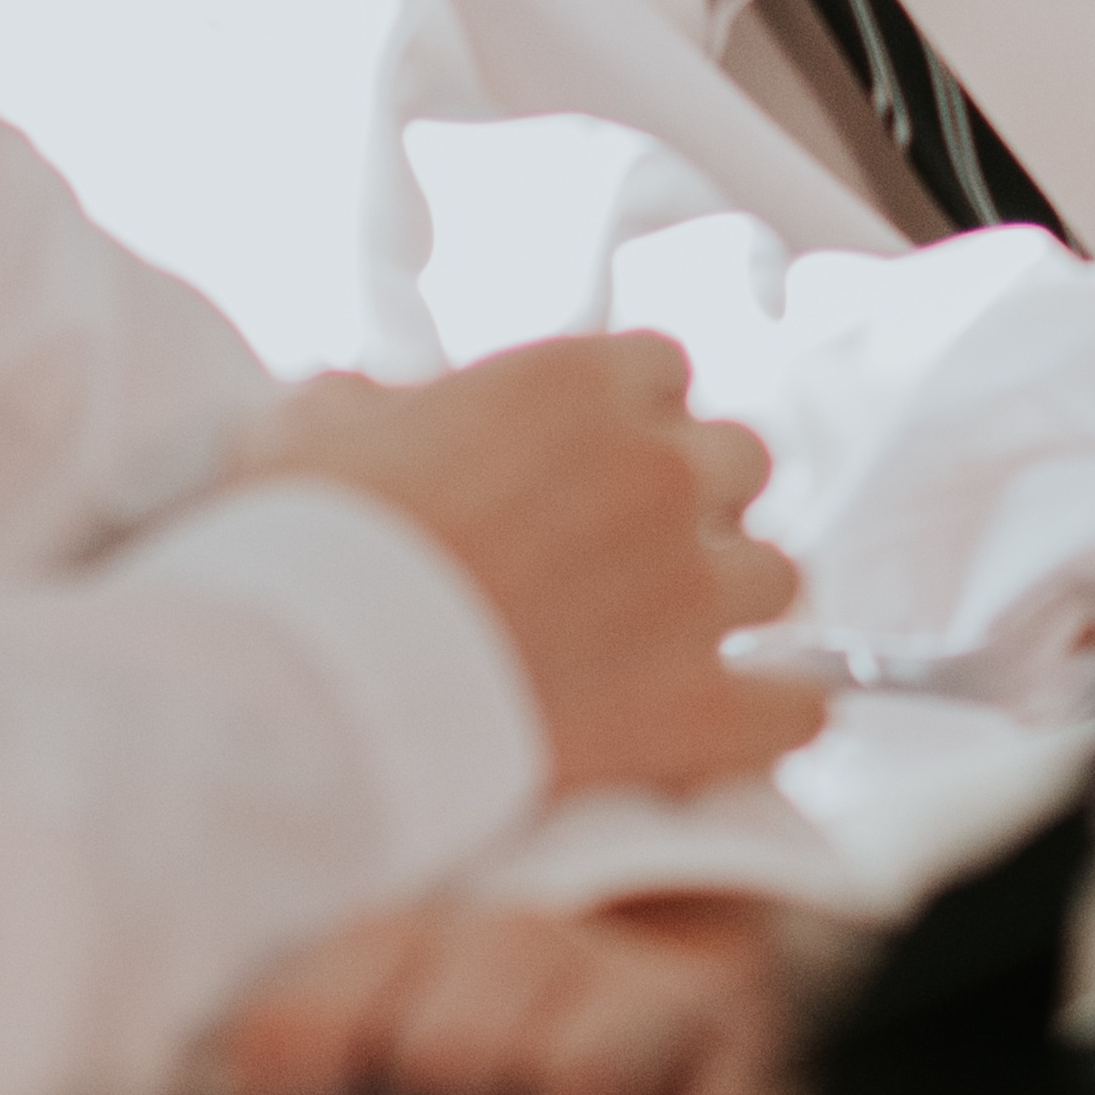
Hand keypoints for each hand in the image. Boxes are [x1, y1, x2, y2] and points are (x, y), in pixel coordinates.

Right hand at [247, 337, 818, 794]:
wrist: (306, 687)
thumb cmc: (296, 550)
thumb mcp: (308, 426)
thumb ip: (374, 402)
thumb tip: (375, 408)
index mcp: (576, 384)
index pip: (665, 368)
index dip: (631, 416)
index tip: (590, 461)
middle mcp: (656, 471)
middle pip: (740, 461)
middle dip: (693, 501)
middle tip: (629, 553)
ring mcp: (691, 590)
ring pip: (778, 575)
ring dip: (733, 602)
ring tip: (671, 640)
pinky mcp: (698, 707)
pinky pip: (798, 705)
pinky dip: (775, 716)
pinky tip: (737, 725)